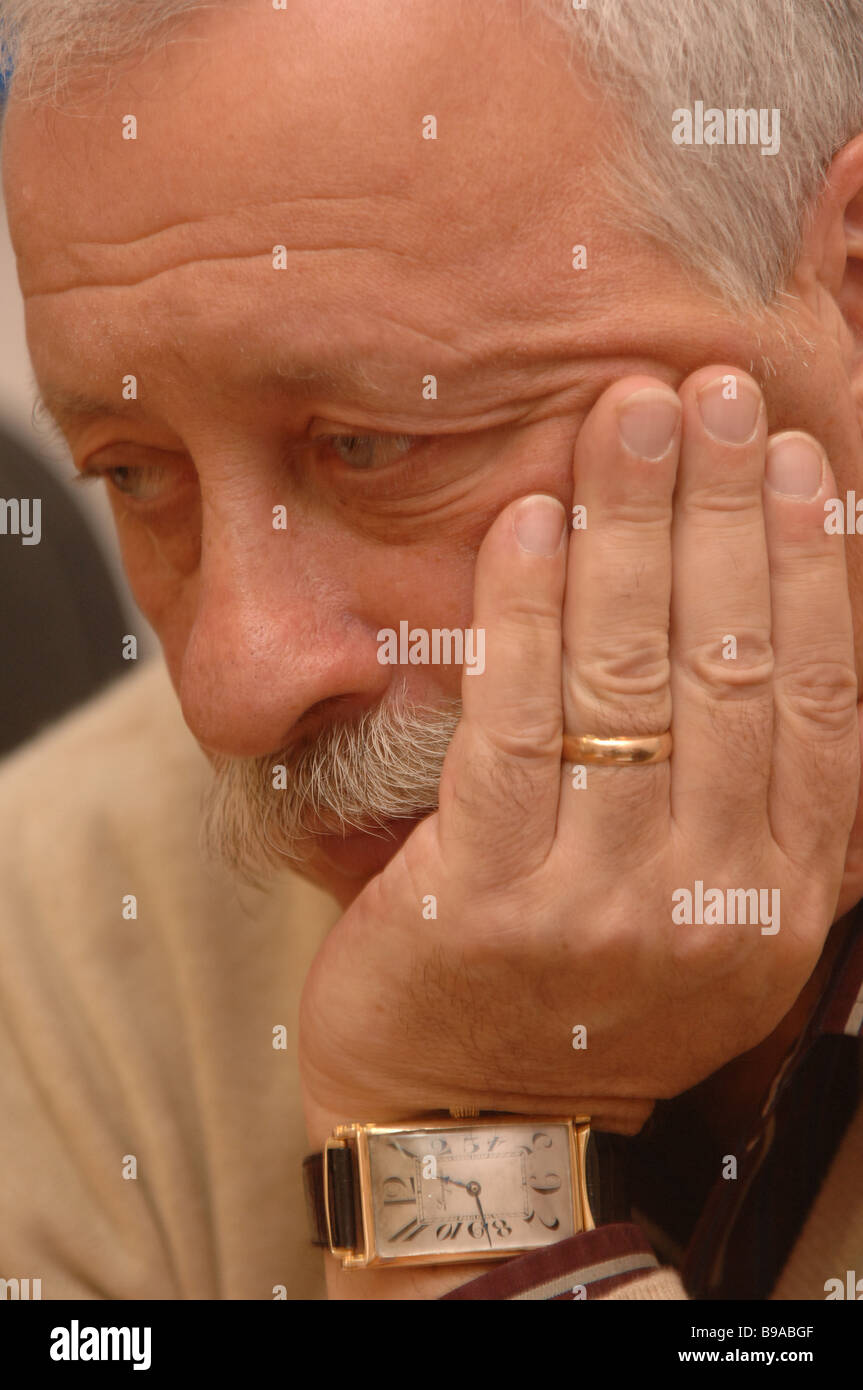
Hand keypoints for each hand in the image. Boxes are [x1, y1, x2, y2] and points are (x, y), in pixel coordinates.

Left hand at [299, 365, 860, 1141]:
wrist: (470, 1123)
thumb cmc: (593, 1000)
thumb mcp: (716, 925)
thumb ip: (757, 805)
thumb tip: (788, 623)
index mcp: (782, 898)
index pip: (821, 705)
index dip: (815, 568)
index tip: (796, 460)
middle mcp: (709, 900)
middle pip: (731, 667)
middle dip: (724, 513)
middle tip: (714, 393)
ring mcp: (595, 906)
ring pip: (629, 680)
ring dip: (634, 531)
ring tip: (632, 418)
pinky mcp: (480, 903)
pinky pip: (512, 726)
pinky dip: (527, 610)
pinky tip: (536, 520)